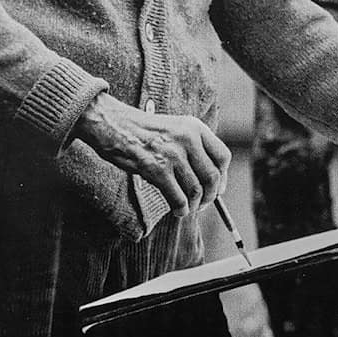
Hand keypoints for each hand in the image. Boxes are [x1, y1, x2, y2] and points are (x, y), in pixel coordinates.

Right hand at [72, 93, 230, 218]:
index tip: (217, 189)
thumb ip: (194, 148)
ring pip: (196, 190)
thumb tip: (212, 180)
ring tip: (186, 208)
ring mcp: (173, 154)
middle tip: (202, 205)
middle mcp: (188, 139)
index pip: (223, 157)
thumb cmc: (143, 131)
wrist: (114, 125)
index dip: (223, 177)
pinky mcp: (157, 169)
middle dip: (210, 197)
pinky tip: (177, 210)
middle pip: (212, 177)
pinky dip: (180, 209)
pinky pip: (178, 198)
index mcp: (195, 127)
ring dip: (194, 205)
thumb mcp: (175, 129)